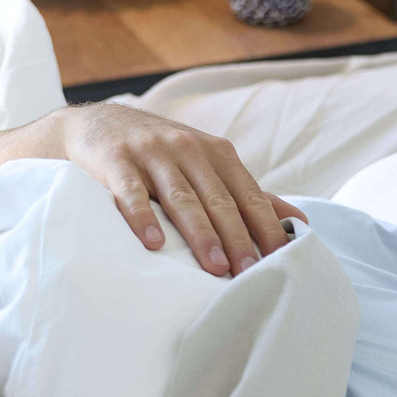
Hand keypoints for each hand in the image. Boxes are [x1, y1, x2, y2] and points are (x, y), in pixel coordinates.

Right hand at [55, 104, 308, 276]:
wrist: (97, 124)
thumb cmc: (163, 155)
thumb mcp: (207, 166)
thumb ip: (248, 195)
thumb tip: (299, 222)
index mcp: (216, 153)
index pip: (247, 194)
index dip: (265, 226)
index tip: (281, 259)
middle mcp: (188, 149)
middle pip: (218, 199)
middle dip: (237, 237)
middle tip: (250, 272)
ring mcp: (151, 153)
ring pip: (181, 198)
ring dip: (200, 233)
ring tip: (214, 266)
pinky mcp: (116, 161)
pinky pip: (131, 192)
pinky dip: (142, 217)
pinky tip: (154, 244)